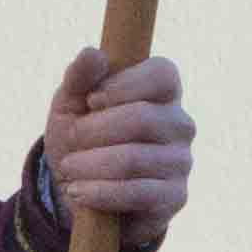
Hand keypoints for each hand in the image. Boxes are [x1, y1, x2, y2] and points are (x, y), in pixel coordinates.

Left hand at [45, 49, 195, 233]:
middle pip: (143, 118)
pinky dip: (100, 193)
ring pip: (135, 158)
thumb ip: (79, 78)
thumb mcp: (70, 105)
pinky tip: (78, 192)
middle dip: (95, 130)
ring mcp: (181, 161)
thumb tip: (93, 54)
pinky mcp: (175, 197)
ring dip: (91, 165)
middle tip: (71, 140)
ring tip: (69, 170)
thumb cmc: (82, 138)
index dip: (125, 85)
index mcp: (162, 92)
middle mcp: (180, 124)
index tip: (92, 100)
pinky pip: (138, 193)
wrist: (82, 190)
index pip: (162, 74)